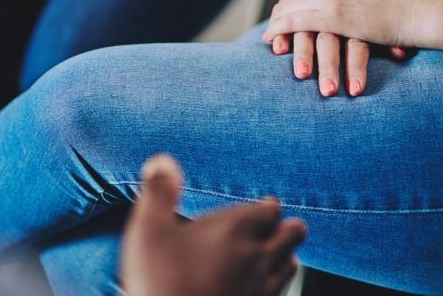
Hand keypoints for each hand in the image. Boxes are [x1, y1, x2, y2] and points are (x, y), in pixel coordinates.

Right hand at [121, 155, 306, 295]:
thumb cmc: (160, 283)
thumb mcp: (148, 232)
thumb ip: (158, 193)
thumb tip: (162, 160)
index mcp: (237, 230)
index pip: (272, 208)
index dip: (266, 205)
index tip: (258, 206)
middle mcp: (258, 257)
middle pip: (294, 233)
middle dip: (285, 226)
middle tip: (268, 225)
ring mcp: (263, 289)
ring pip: (292, 264)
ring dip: (284, 254)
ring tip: (267, 251)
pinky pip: (280, 291)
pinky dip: (275, 281)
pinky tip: (256, 284)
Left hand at [263, 0, 418, 95]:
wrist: (416, 9)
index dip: (289, 2)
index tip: (285, 15)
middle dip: (280, 14)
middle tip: (274, 30)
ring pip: (287, 9)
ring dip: (276, 25)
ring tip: (272, 39)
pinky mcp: (329, 14)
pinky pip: (293, 22)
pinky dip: (279, 32)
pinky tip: (273, 42)